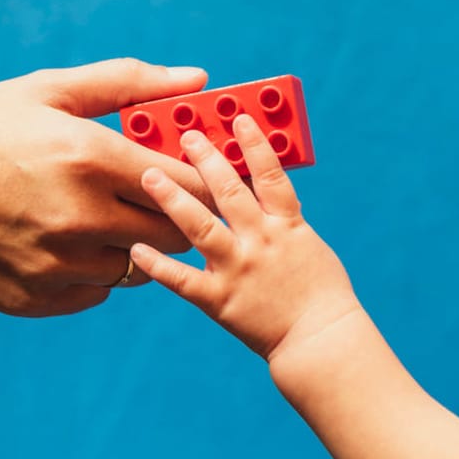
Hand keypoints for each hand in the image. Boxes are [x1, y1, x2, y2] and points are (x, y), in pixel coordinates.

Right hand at [0, 59, 212, 316]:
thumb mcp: (45, 92)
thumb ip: (129, 84)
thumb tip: (197, 79)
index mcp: (91, 159)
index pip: (189, 185)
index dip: (200, 182)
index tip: (196, 176)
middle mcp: (82, 218)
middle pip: (174, 233)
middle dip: (171, 215)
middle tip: (146, 197)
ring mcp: (59, 265)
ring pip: (136, 266)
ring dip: (127, 245)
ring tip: (87, 216)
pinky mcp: (37, 299)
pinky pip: (96, 292)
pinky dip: (89, 271)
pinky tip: (55, 242)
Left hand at [130, 115, 360, 359]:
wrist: (322, 340)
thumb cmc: (322, 295)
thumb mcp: (310, 246)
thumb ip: (283, 220)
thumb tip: (262, 193)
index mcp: (287, 225)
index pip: (269, 174)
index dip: (253, 144)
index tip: (237, 118)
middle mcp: (260, 241)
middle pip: (228, 190)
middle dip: (204, 158)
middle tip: (184, 135)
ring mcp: (238, 269)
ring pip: (199, 226)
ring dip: (172, 198)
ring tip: (149, 175)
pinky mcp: (220, 299)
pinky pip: (182, 279)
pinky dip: (157, 264)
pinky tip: (136, 248)